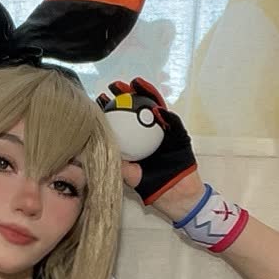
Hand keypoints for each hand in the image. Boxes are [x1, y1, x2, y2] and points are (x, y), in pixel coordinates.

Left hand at [97, 76, 203, 211]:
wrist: (175, 194)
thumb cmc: (152, 186)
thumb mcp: (130, 176)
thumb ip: (120, 164)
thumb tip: (103, 152)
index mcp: (135, 141)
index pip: (121, 120)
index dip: (111, 109)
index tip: (100, 100)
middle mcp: (148, 133)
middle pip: (136, 109)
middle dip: (126, 95)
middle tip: (116, 86)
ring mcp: (163, 131)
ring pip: (154, 108)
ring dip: (146, 95)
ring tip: (136, 85)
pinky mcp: (177, 134)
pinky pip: (172, 122)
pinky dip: (165, 114)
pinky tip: (157, 108)